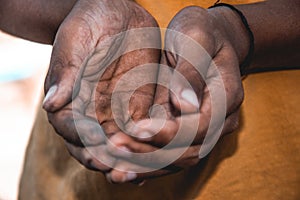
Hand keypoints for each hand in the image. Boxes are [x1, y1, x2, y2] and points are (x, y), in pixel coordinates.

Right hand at [42, 0, 160, 171]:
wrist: (120, 13)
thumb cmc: (92, 19)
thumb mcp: (77, 37)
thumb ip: (66, 68)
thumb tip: (51, 103)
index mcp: (69, 96)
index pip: (70, 126)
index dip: (81, 139)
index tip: (96, 147)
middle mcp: (90, 108)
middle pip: (92, 143)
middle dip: (103, 158)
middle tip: (117, 170)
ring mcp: (115, 110)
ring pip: (118, 143)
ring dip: (126, 159)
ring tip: (138, 172)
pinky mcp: (138, 106)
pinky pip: (142, 130)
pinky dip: (147, 144)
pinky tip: (157, 155)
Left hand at [105, 6, 247, 181]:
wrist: (208, 37)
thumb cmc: (200, 31)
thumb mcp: (195, 37)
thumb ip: (191, 70)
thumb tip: (186, 105)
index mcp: (226, 95)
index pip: (198, 127)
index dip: (167, 133)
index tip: (136, 129)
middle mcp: (221, 119)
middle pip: (188, 151)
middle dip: (151, 154)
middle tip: (115, 149)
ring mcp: (207, 128)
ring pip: (179, 160)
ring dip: (147, 166)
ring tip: (115, 169)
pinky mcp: (191, 130)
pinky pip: (172, 154)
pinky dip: (149, 162)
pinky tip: (125, 167)